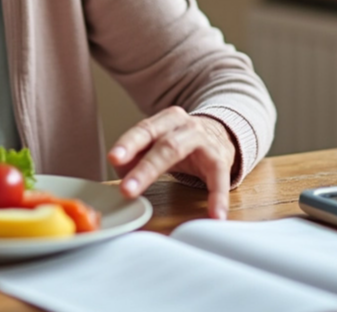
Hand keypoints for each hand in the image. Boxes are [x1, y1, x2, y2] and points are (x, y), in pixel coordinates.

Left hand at [108, 107, 235, 218]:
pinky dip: (217, 197)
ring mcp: (204, 141)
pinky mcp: (220, 159)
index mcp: (166, 121)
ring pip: (179, 153)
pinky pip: (218, 177)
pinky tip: (215, 215)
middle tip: (126, 189)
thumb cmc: (183, 143)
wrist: (222, 134)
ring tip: (151, 199)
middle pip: (161, 144)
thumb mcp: (160, 144)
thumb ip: (138, 154)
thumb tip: (121, 167)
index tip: (113, 158)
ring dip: (161, 176)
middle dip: (142, 167)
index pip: (144, 130)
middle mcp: (185, 126)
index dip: (128, 144)